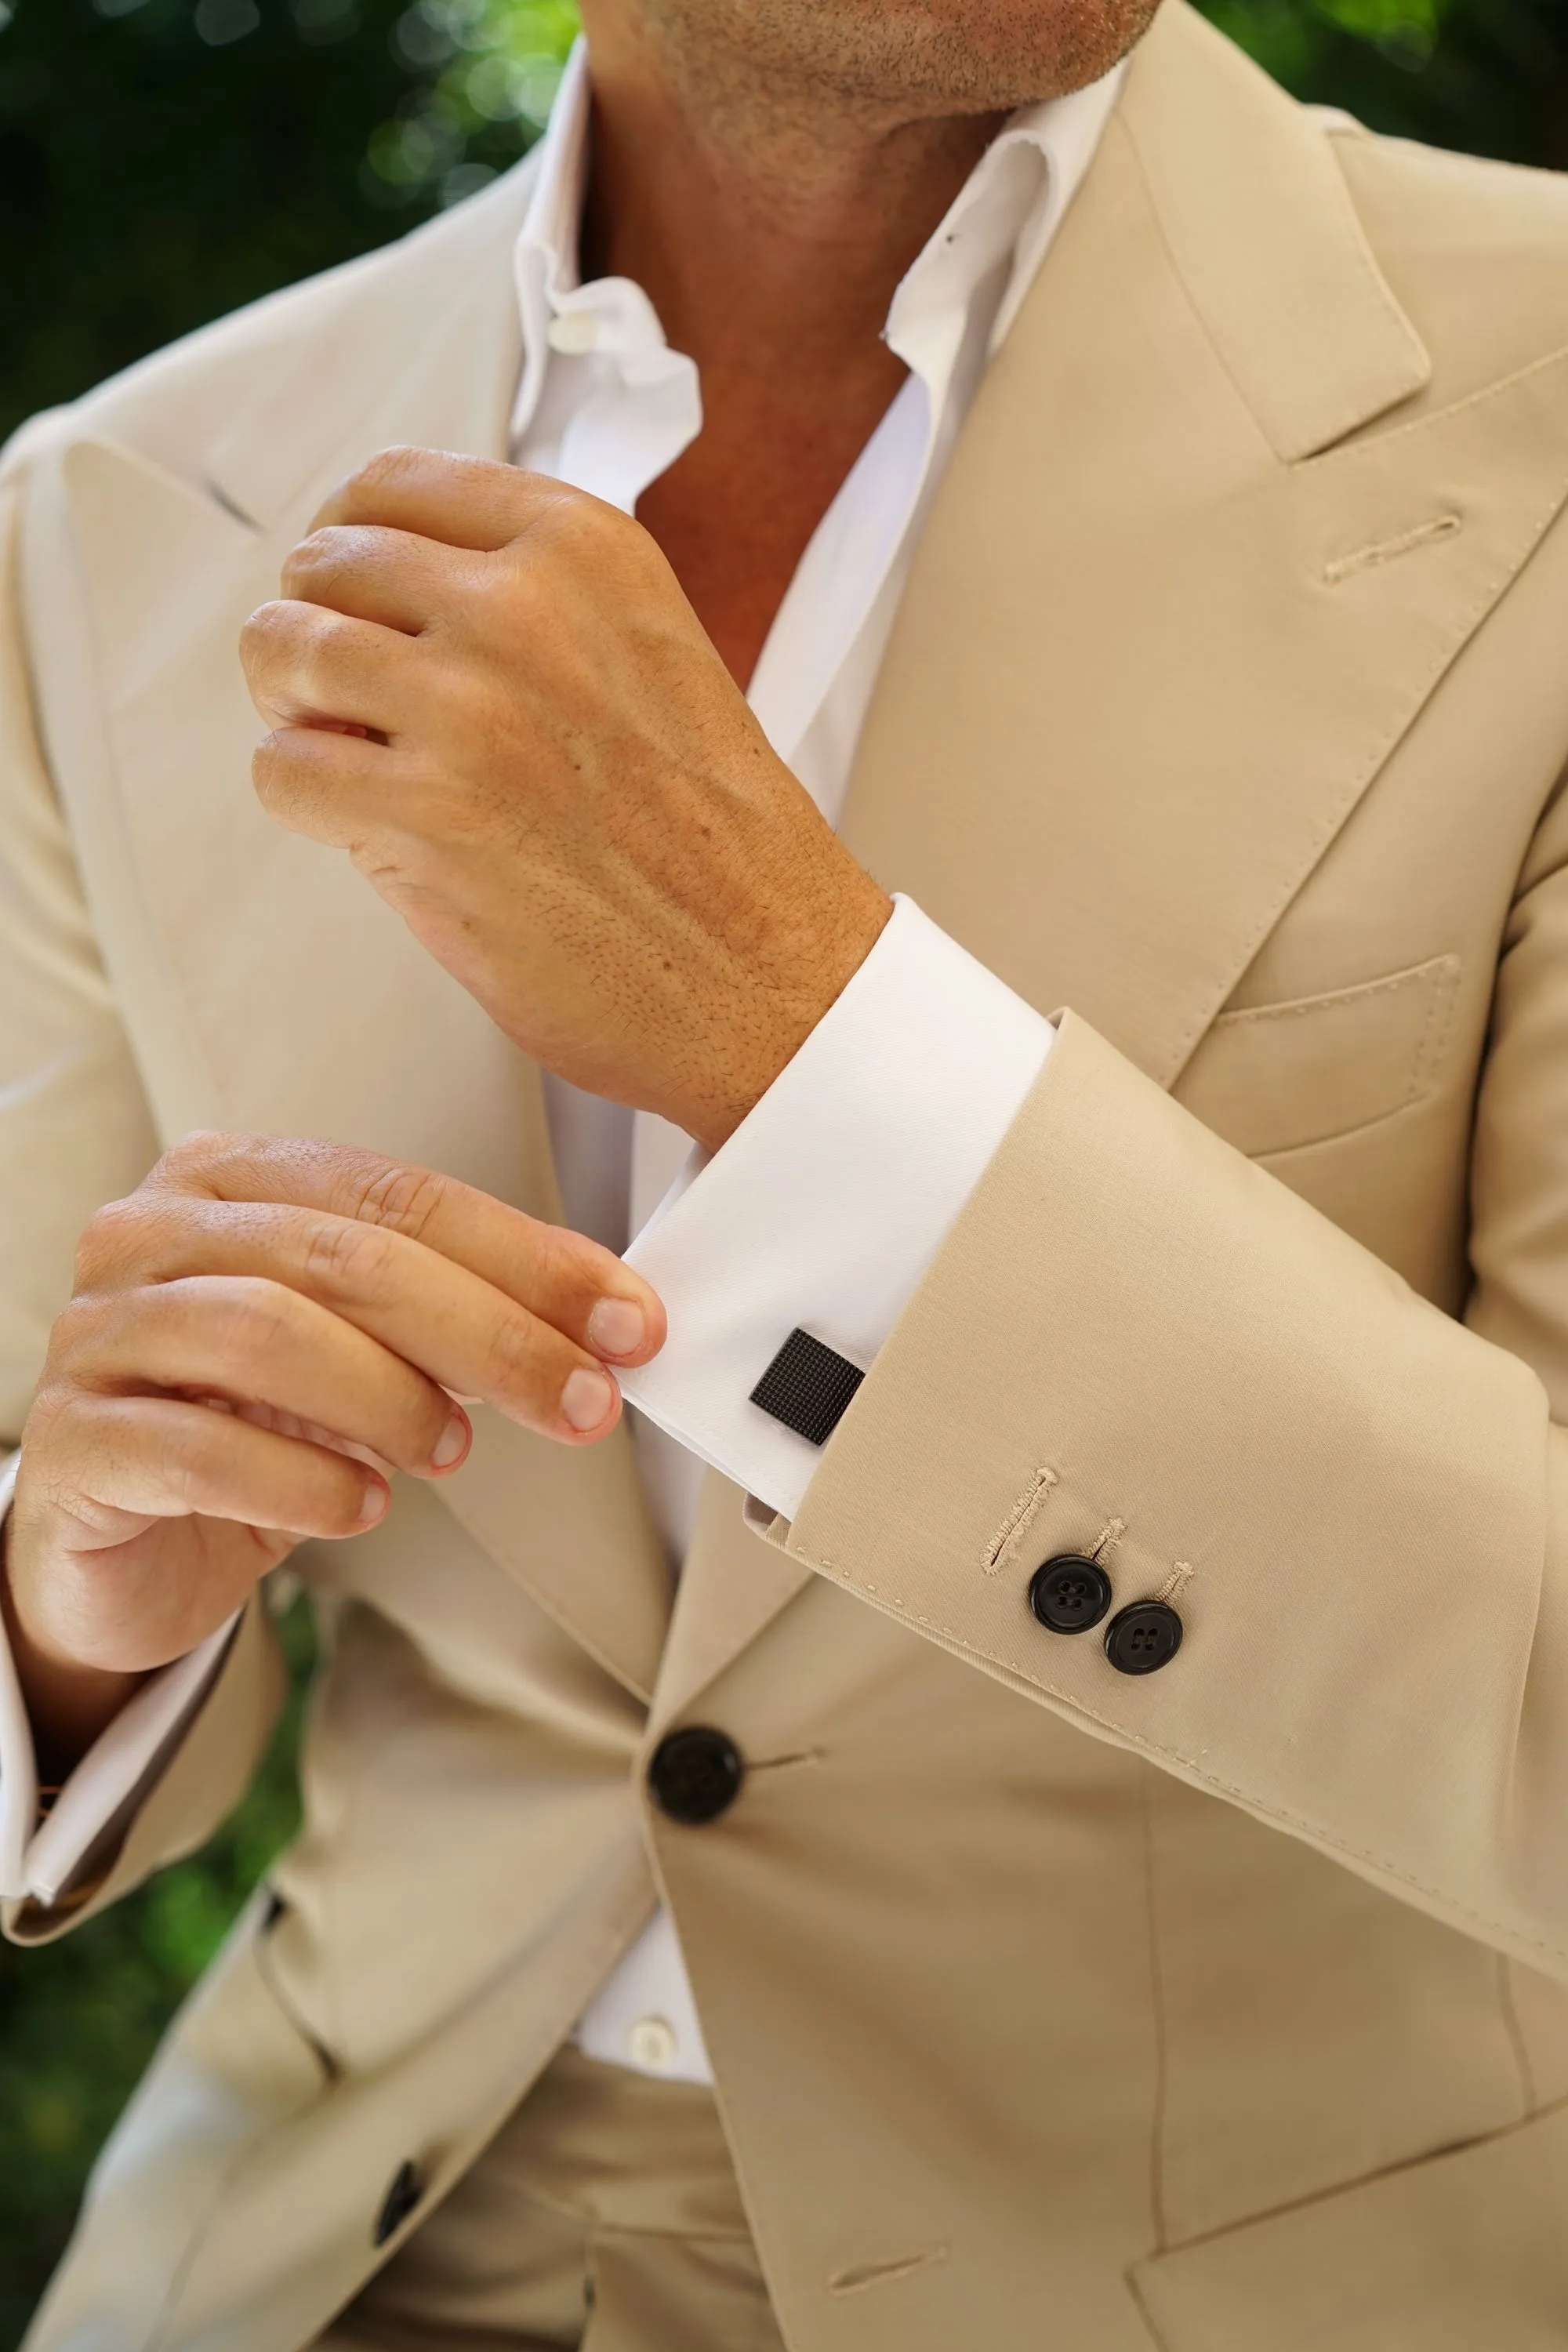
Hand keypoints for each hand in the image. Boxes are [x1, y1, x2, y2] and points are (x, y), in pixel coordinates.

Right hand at [3, 1132, 663, 1770]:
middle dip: (489, 1331)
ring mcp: (99, 1333)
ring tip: (450, 1453)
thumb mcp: (367, 1354)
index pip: (397, 1195)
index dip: (526, 1257)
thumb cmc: (253, 1426)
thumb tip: (604, 1329)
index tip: (627, 1320)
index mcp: (231, 1180)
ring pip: (266, 1333)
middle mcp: (152, 1234)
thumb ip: (460, 1320)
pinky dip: (302, 1480)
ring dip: (390, 1398)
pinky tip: (361, 1508)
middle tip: (581, 1399)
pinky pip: (195, 1447)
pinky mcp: (71, 1441)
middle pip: (345, 1257)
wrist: (125, 1547)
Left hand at [239, 448, 892, 1150]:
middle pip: (322, 566)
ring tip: (350, 758)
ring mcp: (468, 707)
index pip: (389, 487)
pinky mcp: (426, 813)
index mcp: (582, 548)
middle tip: (349, 701)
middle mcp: (519, 606)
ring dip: (296, 711)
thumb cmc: (710, 837)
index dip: (348, 548)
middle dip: (318, 632)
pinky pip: (282, 771)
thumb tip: (379, 594)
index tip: (355, 600)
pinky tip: (369, 827)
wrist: (767, 968)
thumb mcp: (644, 649)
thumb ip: (531, 601)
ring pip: (282, 651)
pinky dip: (306, 803)